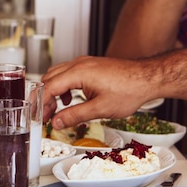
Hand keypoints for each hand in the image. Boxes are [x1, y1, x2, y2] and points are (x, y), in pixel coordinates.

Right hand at [41, 56, 156, 128]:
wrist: (148, 78)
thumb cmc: (129, 90)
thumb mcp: (100, 109)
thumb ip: (74, 116)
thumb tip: (57, 123)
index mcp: (78, 73)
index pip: (49, 88)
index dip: (40, 104)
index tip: (38, 117)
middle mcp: (78, 64)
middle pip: (49, 79)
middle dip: (43, 99)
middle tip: (43, 116)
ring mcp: (84, 63)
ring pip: (56, 76)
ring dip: (52, 93)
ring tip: (53, 110)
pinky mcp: (90, 66)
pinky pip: (67, 74)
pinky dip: (62, 88)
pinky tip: (68, 100)